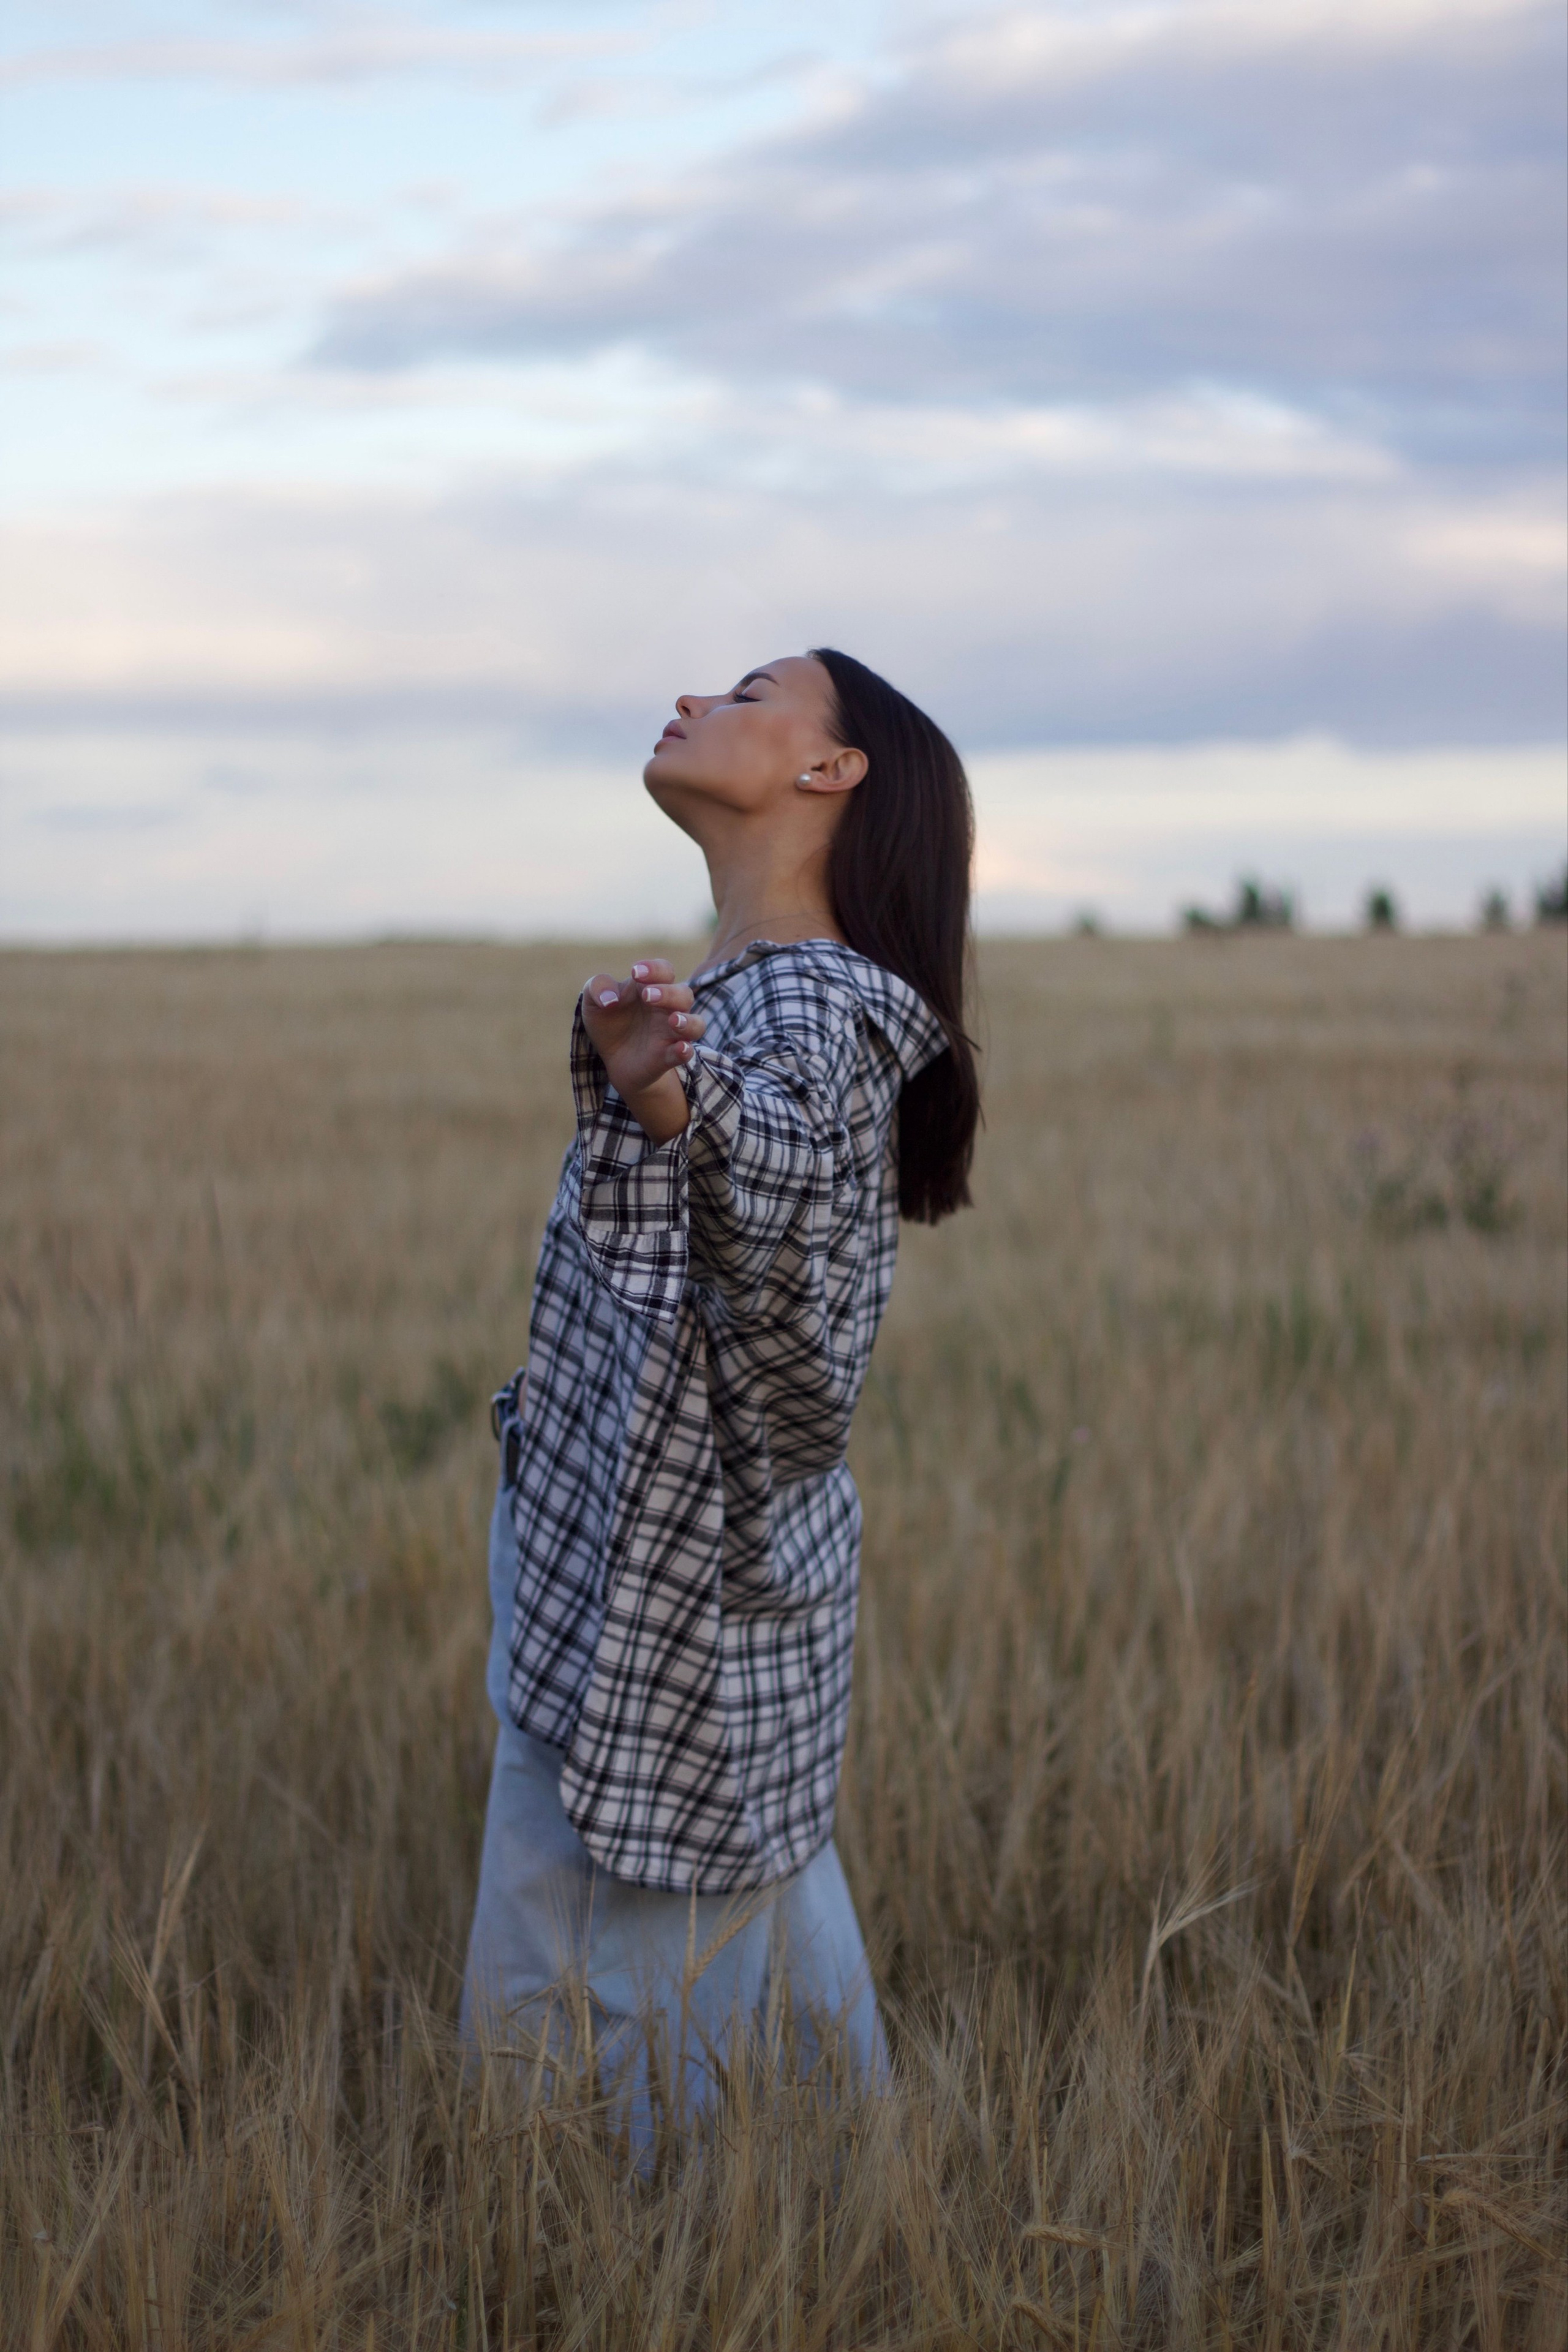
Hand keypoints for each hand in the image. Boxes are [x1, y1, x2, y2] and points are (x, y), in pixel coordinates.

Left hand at [580, 957, 706, 1142]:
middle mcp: (667, 1009)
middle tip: (648, 996)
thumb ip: (598, 988)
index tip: (635, 972)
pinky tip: (680, 1048)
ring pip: (695, 1024)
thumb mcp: (593, 1002)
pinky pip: (686, 1053)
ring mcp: (671, 1033)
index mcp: (651, 988)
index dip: (654, 969)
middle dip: (668, 993)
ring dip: (687, 1021)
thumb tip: (610, 999)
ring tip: (672, 1020)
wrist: (610, 1058)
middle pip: (684, 995)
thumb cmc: (608, 1022)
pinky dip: (685, 1051)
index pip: (664, 971)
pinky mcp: (669, 1057)